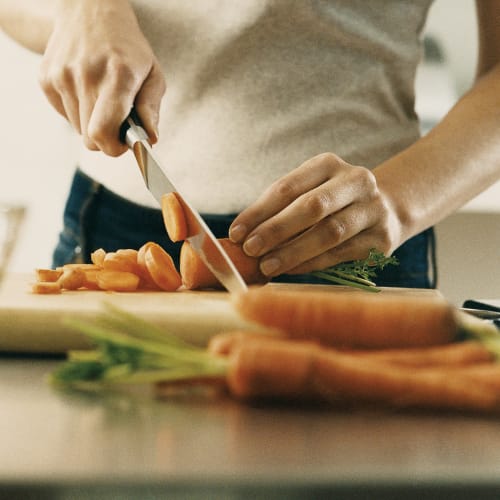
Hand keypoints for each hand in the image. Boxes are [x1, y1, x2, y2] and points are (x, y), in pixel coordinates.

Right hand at [38, 0, 165, 155]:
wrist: (90, 12)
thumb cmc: (129, 49)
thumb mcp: (153, 75)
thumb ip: (151, 109)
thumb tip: (150, 139)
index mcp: (117, 76)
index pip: (103, 132)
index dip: (113, 148)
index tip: (123, 144)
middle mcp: (86, 75)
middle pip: (90, 138)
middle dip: (106, 139)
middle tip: (118, 123)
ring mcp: (62, 76)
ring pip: (77, 129)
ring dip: (92, 124)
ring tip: (102, 100)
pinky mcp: (46, 78)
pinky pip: (64, 115)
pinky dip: (77, 112)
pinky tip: (86, 91)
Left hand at [229, 153, 401, 276]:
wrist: (388, 210)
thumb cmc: (332, 203)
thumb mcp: (310, 191)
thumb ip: (280, 208)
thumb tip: (242, 236)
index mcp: (329, 164)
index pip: (288, 187)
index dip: (258, 211)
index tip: (236, 233)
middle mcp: (356, 181)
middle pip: (312, 206)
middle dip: (276, 230)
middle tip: (250, 249)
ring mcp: (373, 210)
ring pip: (329, 232)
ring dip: (293, 252)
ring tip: (267, 265)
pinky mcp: (381, 239)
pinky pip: (340, 254)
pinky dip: (311, 264)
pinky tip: (290, 270)